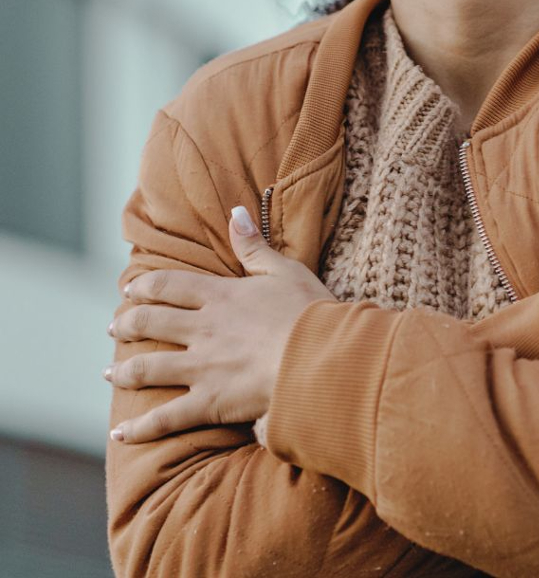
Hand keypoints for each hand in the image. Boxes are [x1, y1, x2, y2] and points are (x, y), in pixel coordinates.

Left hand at [105, 206, 333, 442]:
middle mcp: (203, 329)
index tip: (131, 291)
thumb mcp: (286, 270)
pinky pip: (166, 417)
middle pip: (150, 323)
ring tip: (110, 373)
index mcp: (220, 296)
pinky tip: (120, 432)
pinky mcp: (210, 402)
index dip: (144, 287)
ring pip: (148, 367)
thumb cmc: (311, 311)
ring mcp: (202, 367)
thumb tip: (236, 212)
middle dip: (127, 325)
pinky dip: (140, 427)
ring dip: (124, 370)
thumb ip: (254, 246)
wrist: (322, 357)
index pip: (168, 286)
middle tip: (115, 328)